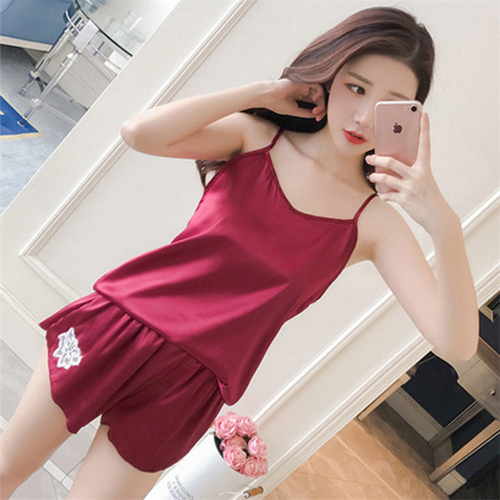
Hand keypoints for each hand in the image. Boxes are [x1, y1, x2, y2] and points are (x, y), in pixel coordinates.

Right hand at [262, 79, 326, 120]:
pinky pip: (316, 85)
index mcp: (300, 96)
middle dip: (321, 107)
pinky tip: (315, 99)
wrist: (268, 97)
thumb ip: (306, 112)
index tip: (317, 118)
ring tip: (317, 109)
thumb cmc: (277, 104)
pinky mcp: (303, 81)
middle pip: (318, 97)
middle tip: (318, 115)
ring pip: (319, 91)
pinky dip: (319, 92)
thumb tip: (316, 115)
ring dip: (321, 101)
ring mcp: (303, 85)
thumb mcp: (295, 111)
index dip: (319, 110)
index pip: (314, 102)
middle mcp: (303, 90)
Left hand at [366, 113, 455, 233]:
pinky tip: (383, 195)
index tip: (423, 115)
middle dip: (378, 159)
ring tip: (372, 177)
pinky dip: (383, 195)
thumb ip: (411, 172)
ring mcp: (410, 188)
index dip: (424, 129)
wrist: (437, 217)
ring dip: (376, 178)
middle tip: (369, 158)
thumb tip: (391, 167)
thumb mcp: (424, 181)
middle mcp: (417, 176)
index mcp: (424, 168)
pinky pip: (387, 195)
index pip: (425, 145)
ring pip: (385, 179)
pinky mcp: (404, 200)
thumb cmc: (429, 197)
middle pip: (392, 163)